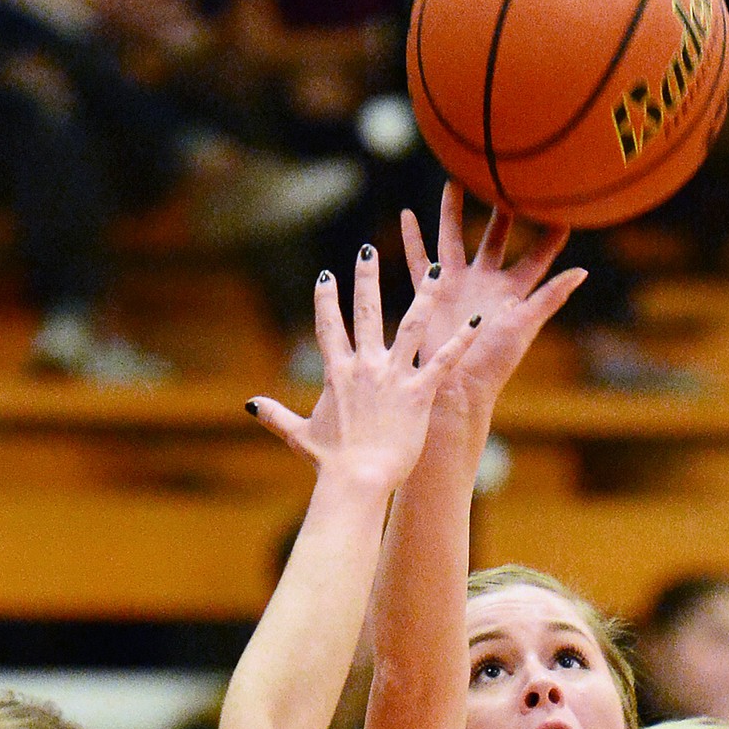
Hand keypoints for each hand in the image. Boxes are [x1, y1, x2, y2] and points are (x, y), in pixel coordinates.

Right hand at [247, 244, 481, 493]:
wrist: (355, 480)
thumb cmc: (329, 463)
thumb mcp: (299, 435)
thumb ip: (275, 416)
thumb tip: (249, 405)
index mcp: (337, 373)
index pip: (329, 326)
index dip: (326, 300)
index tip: (326, 276)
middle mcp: (365, 366)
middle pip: (367, 311)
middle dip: (367, 277)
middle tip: (369, 248)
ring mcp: (393, 376)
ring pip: (413, 324)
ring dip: (426, 294)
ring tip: (437, 269)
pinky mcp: (419, 392)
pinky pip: (444, 359)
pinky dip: (462, 340)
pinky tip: (479, 322)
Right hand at [401, 181, 585, 439]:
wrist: (455, 386)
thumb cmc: (494, 362)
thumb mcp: (524, 325)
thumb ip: (550, 297)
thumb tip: (582, 271)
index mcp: (514, 291)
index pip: (539, 254)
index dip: (551, 231)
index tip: (563, 202)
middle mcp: (487, 283)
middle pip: (495, 236)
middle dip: (502, 208)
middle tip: (506, 174)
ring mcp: (458, 285)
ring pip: (453, 237)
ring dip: (452, 210)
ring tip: (454, 179)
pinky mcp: (430, 292)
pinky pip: (419, 259)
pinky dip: (413, 237)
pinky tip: (407, 214)